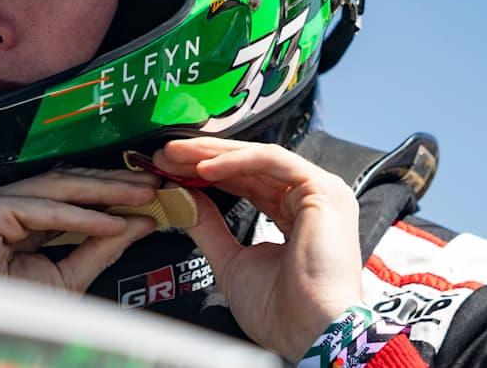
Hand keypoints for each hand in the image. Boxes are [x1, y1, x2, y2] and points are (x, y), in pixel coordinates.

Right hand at [0, 167, 161, 291]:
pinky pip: (40, 210)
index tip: (146, 197)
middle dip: (112, 185)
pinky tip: (112, 221)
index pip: (68, 194)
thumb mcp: (67, 277)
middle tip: (151, 187)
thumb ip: (99, 248)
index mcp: (17, 218)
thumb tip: (137, 224)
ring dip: (104, 192)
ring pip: (56, 188)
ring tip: (140, 197)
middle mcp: (1, 205)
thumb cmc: (4, 315)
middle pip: (64, 184)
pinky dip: (80, 217)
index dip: (109, 192)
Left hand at [153, 138, 363, 360]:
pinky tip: (204, 167)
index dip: (208, 175)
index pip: (246, 183)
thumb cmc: (280, 310)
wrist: (308, 332)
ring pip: (258, 158)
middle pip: (249, 168)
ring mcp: (320, 193)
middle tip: (165, 155)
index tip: (170, 171)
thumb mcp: (231, 260)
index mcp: (295, 216)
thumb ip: (209, 227)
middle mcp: (309, 200)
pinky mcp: (321, 190)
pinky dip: (235, 161)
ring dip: (213, 154)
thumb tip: (184, 198)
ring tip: (175, 155)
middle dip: (204, 158)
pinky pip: (272, 162)